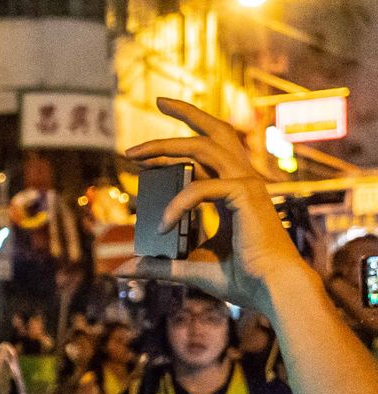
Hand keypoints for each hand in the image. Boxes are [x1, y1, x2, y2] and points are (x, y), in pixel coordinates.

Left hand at [117, 98, 313, 314]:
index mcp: (235, 192)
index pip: (208, 154)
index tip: (141, 154)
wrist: (271, 291)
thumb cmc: (241, 280)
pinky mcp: (245, 195)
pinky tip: (160, 225)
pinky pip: (200, 188)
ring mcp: (247, 184)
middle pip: (216, 132)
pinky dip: (176, 204)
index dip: (175, 147)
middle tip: (158, 101)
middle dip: (188, 113)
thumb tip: (122, 269)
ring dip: (166, 145)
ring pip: (204, 147)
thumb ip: (158, 266)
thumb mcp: (189, 268)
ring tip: (132, 154)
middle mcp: (243, 181)